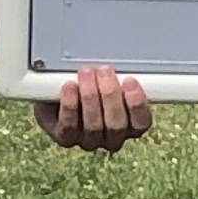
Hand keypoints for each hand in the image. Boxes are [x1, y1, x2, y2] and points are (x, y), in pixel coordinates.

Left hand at [33, 62, 151, 152]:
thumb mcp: (107, 77)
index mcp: (129, 125)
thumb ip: (118, 75)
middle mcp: (111, 138)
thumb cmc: (89, 82)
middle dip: (110, 95)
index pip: (141, 122)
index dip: (137, 104)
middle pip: (116, 125)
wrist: (56, 90)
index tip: (130, 81)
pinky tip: (69, 87)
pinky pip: (69, 126)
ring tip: (86, 73)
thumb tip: (124, 58)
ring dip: (90, 96)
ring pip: (93, 126)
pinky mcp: (65, 137)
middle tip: (104, 71)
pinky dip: (70, 105)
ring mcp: (88, 140)